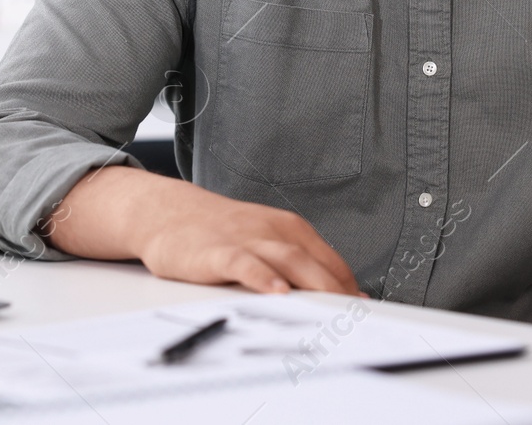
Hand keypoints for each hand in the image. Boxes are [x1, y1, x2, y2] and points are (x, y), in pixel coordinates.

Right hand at [42, 165, 362, 295]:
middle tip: (355, 320)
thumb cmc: (219, 231)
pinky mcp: (218, 251)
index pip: (331, 261)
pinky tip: (276, 292)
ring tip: (331, 309)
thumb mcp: (264, 239)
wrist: (168, 211)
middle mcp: (274, 231)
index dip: (349, 288)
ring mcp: (247, 239)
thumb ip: (296, 263)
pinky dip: (263, 277)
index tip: (363, 312)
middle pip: (316, 263)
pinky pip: (246, 264)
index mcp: (290, 229)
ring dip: (313, 285)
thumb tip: (332, 293)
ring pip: (289, 261)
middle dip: (340, 292)